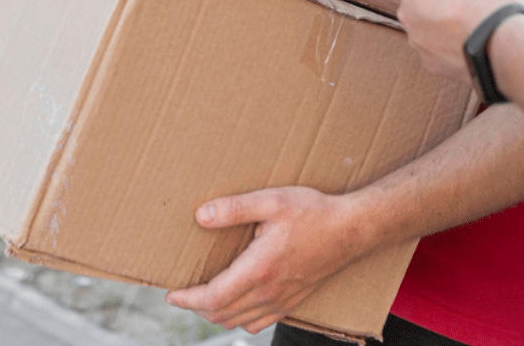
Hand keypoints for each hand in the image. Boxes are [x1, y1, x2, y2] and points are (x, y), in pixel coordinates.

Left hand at [165, 187, 366, 332]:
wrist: (352, 230)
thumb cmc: (313, 211)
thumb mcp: (272, 201)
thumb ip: (234, 208)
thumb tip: (200, 216)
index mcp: (259, 269)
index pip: (213, 298)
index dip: (187, 300)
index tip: (171, 294)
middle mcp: (269, 291)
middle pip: (221, 315)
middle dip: (195, 308)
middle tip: (181, 295)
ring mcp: (282, 300)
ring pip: (238, 322)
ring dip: (215, 315)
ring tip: (202, 299)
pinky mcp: (292, 302)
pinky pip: (258, 323)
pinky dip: (239, 319)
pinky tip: (235, 305)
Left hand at [396, 0, 523, 82]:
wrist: (505, 47)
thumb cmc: (492, 2)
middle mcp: (408, 13)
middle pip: (425, 0)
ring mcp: (419, 42)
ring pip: (432, 28)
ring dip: (448, 25)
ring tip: (477, 22)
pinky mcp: (433, 66)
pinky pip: (441, 51)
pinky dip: (455, 47)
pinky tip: (477, 42)